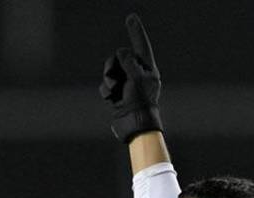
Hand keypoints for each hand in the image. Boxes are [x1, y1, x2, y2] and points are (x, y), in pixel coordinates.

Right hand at [100, 14, 163, 142]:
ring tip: (116, 91)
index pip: (141, 45)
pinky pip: (106, 84)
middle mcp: (138, 74)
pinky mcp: (117, 93)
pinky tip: (113, 99)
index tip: (131, 17)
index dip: (135, 31)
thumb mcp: (137, 77)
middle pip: (120, 57)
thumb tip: (122, 53)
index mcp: (148, 70)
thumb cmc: (140, 101)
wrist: (134, 124)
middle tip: (118, 79)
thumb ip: (129, 61)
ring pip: (111, 70)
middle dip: (115, 65)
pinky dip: (107, 91)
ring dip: (110, 79)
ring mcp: (127, 84)